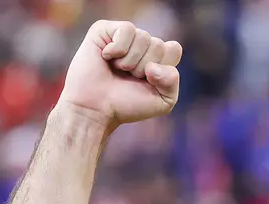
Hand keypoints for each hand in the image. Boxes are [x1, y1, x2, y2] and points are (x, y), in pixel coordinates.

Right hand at [57, 21, 181, 128]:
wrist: (95, 109)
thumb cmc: (126, 105)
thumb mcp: (162, 101)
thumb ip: (172, 82)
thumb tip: (153, 65)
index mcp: (156, 58)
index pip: (173, 48)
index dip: (164, 66)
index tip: (149, 81)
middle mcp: (141, 45)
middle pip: (159, 45)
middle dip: (144, 68)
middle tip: (128, 78)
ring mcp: (123, 36)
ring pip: (144, 37)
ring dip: (130, 61)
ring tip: (117, 69)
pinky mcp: (105, 30)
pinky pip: (127, 29)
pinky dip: (118, 48)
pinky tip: (106, 57)